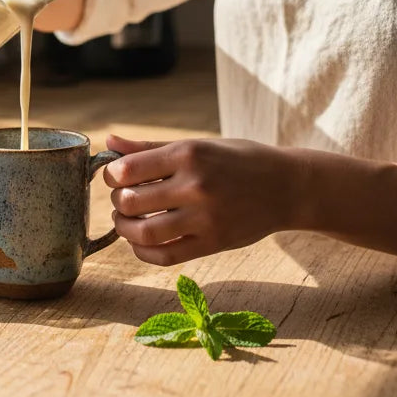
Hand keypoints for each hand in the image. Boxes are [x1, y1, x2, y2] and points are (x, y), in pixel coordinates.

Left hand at [103, 133, 306, 264]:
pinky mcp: (213, 243)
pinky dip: (143, 252)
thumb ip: (150, 147)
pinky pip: (165, 255)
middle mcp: (195, 185)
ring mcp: (205, 218)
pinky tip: (141, 242)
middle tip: (122, 199)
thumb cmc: (238, 160)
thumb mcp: (197, 144)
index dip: (111, 175)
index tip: (116, 176)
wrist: (287, 186)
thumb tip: (109, 142)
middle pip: (131, 201)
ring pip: (144, 232)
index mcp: (188, 154)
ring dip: (125, 229)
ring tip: (126, 221)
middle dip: (117, 202)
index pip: (128, 169)